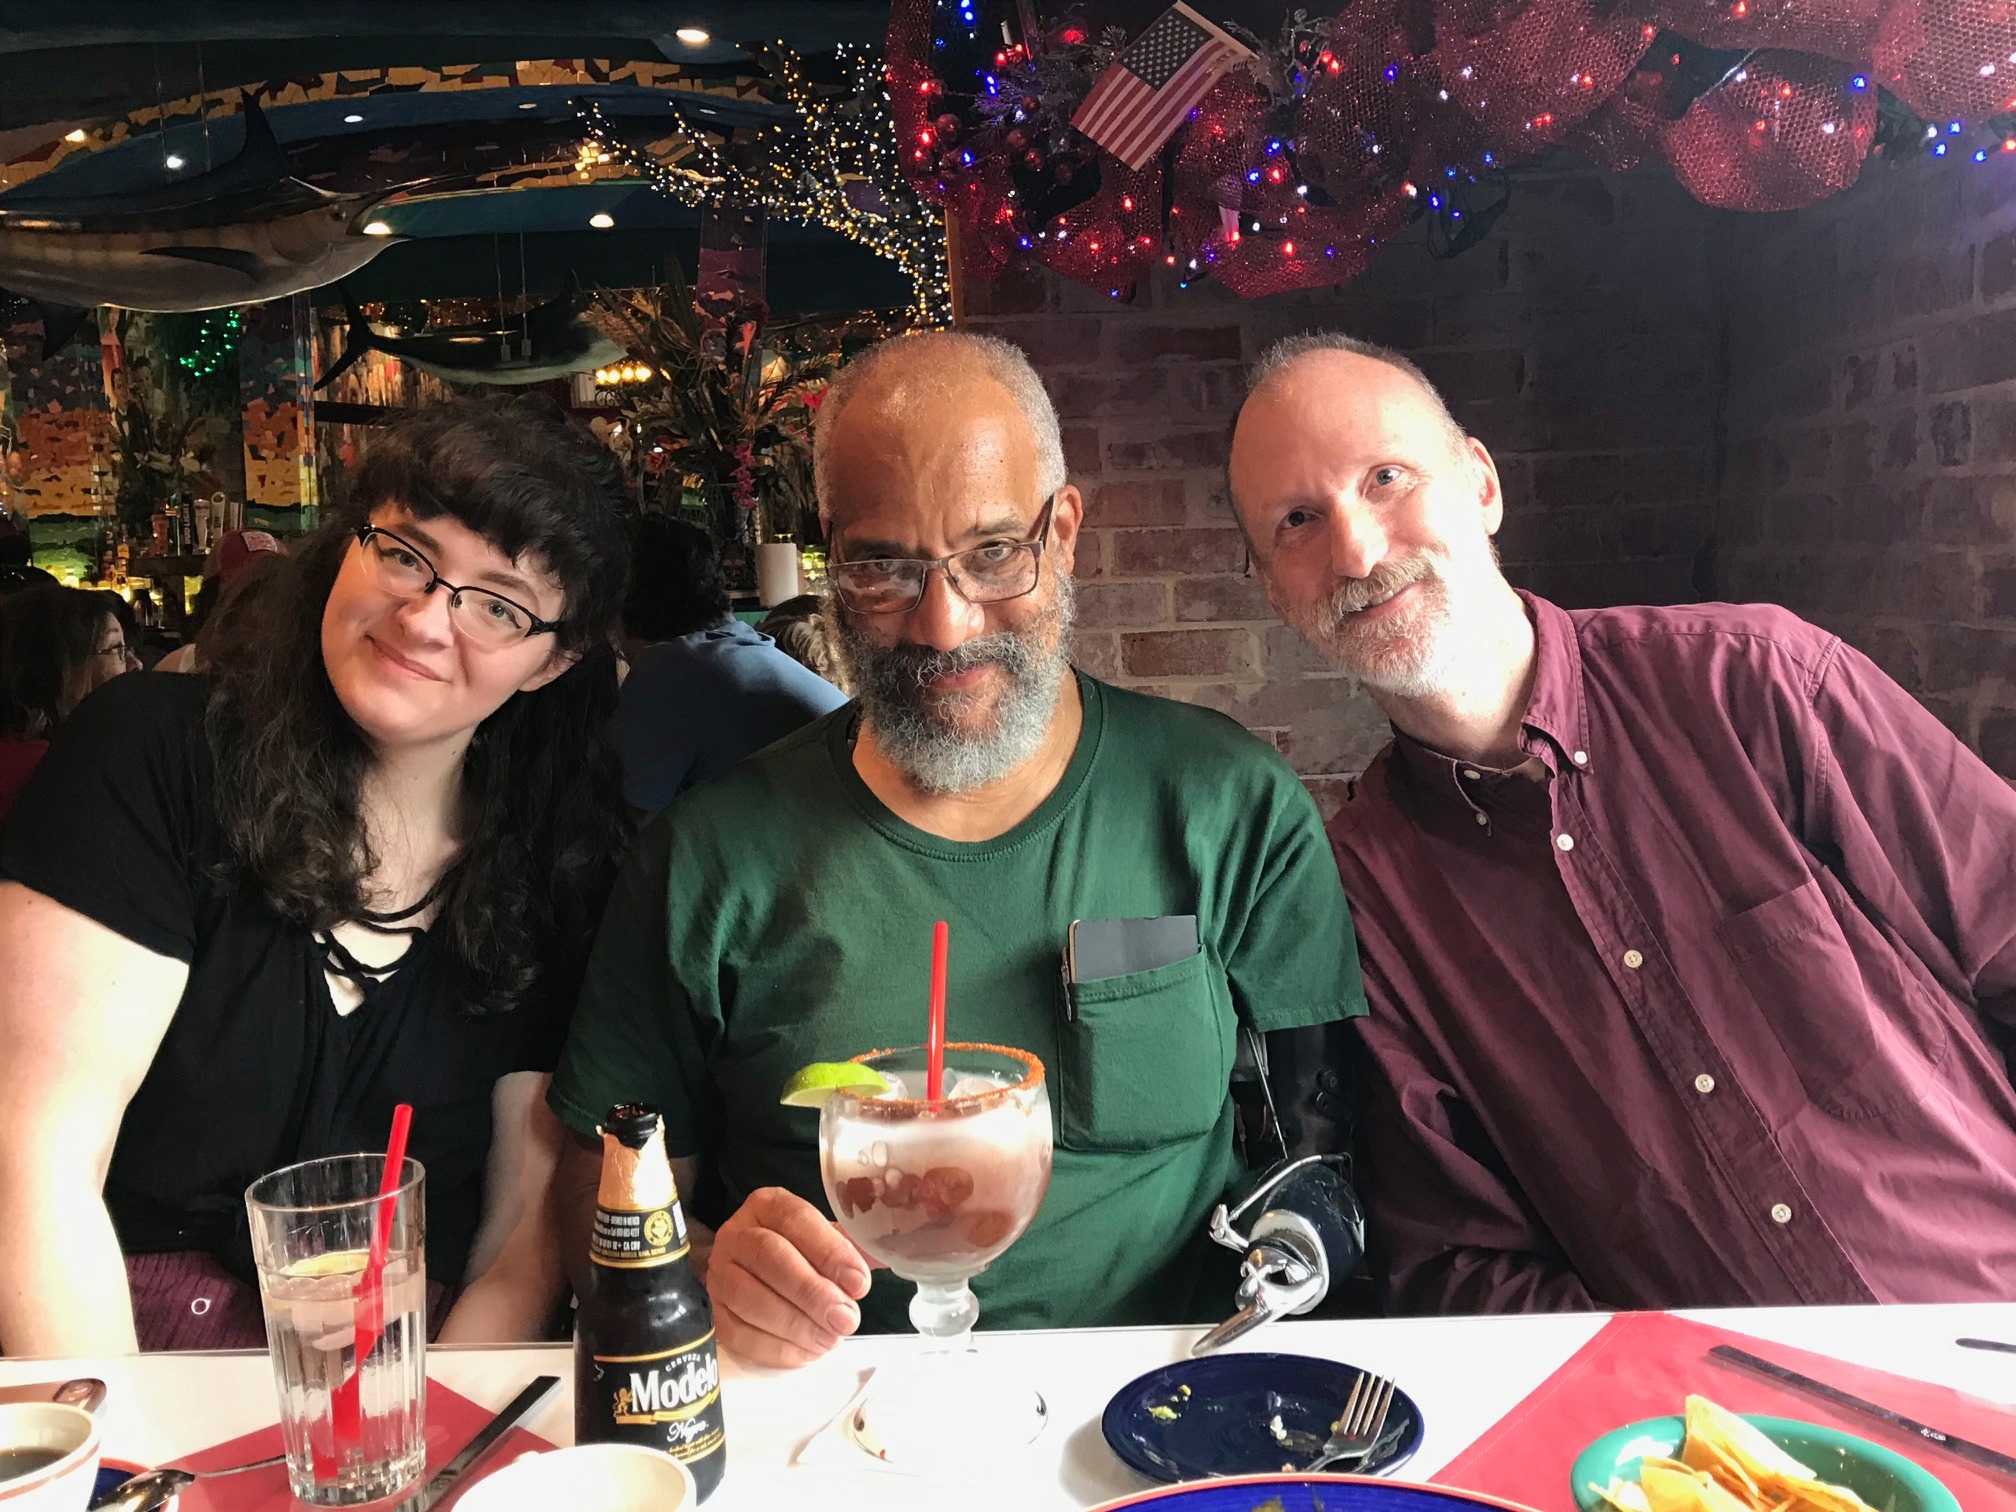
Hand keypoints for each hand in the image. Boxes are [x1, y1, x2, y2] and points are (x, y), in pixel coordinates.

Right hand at [706, 1187, 874, 1367]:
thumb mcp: (824, 1239)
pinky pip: (737, 1333)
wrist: (749, 1270)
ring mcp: (719, 1274)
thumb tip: (887, 1256)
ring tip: (829, 1340)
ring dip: (794, 1324)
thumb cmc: (798, 1252)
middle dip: (812, 1292)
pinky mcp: (713, 1313)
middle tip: (845, 1319)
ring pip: (748, 1298)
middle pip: (768, 1257)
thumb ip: (851, 1248)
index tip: (859, 1283)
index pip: (796, 1220)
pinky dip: (775, 1348)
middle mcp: (737, 1234)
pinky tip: (806, 1353)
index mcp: (768, 1206)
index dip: (829, 1252)